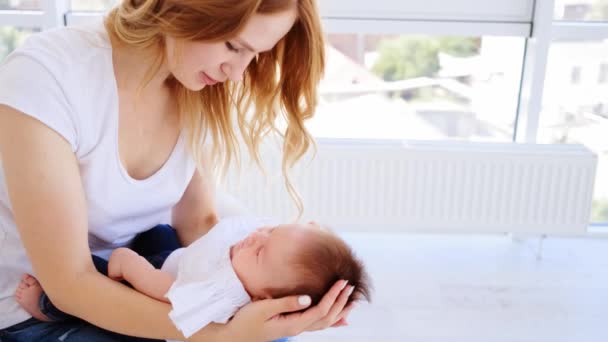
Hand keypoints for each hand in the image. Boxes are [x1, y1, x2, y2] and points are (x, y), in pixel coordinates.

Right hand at [225, 280, 354, 340]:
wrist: (235, 336)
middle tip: (351, 286)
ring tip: (351, 300)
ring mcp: (295, 328)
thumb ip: (286, 303)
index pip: (321, 309)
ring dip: (338, 310)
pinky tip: (337, 317)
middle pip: (327, 317)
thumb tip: (308, 298)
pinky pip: (316, 323)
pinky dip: (329, 318)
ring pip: (324, 322)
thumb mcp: (263, 309)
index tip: (342, 282)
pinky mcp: (291, 325)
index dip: (333, 295)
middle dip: (341, 301)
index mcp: (293, 324)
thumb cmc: (246, 321)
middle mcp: (297, 328)